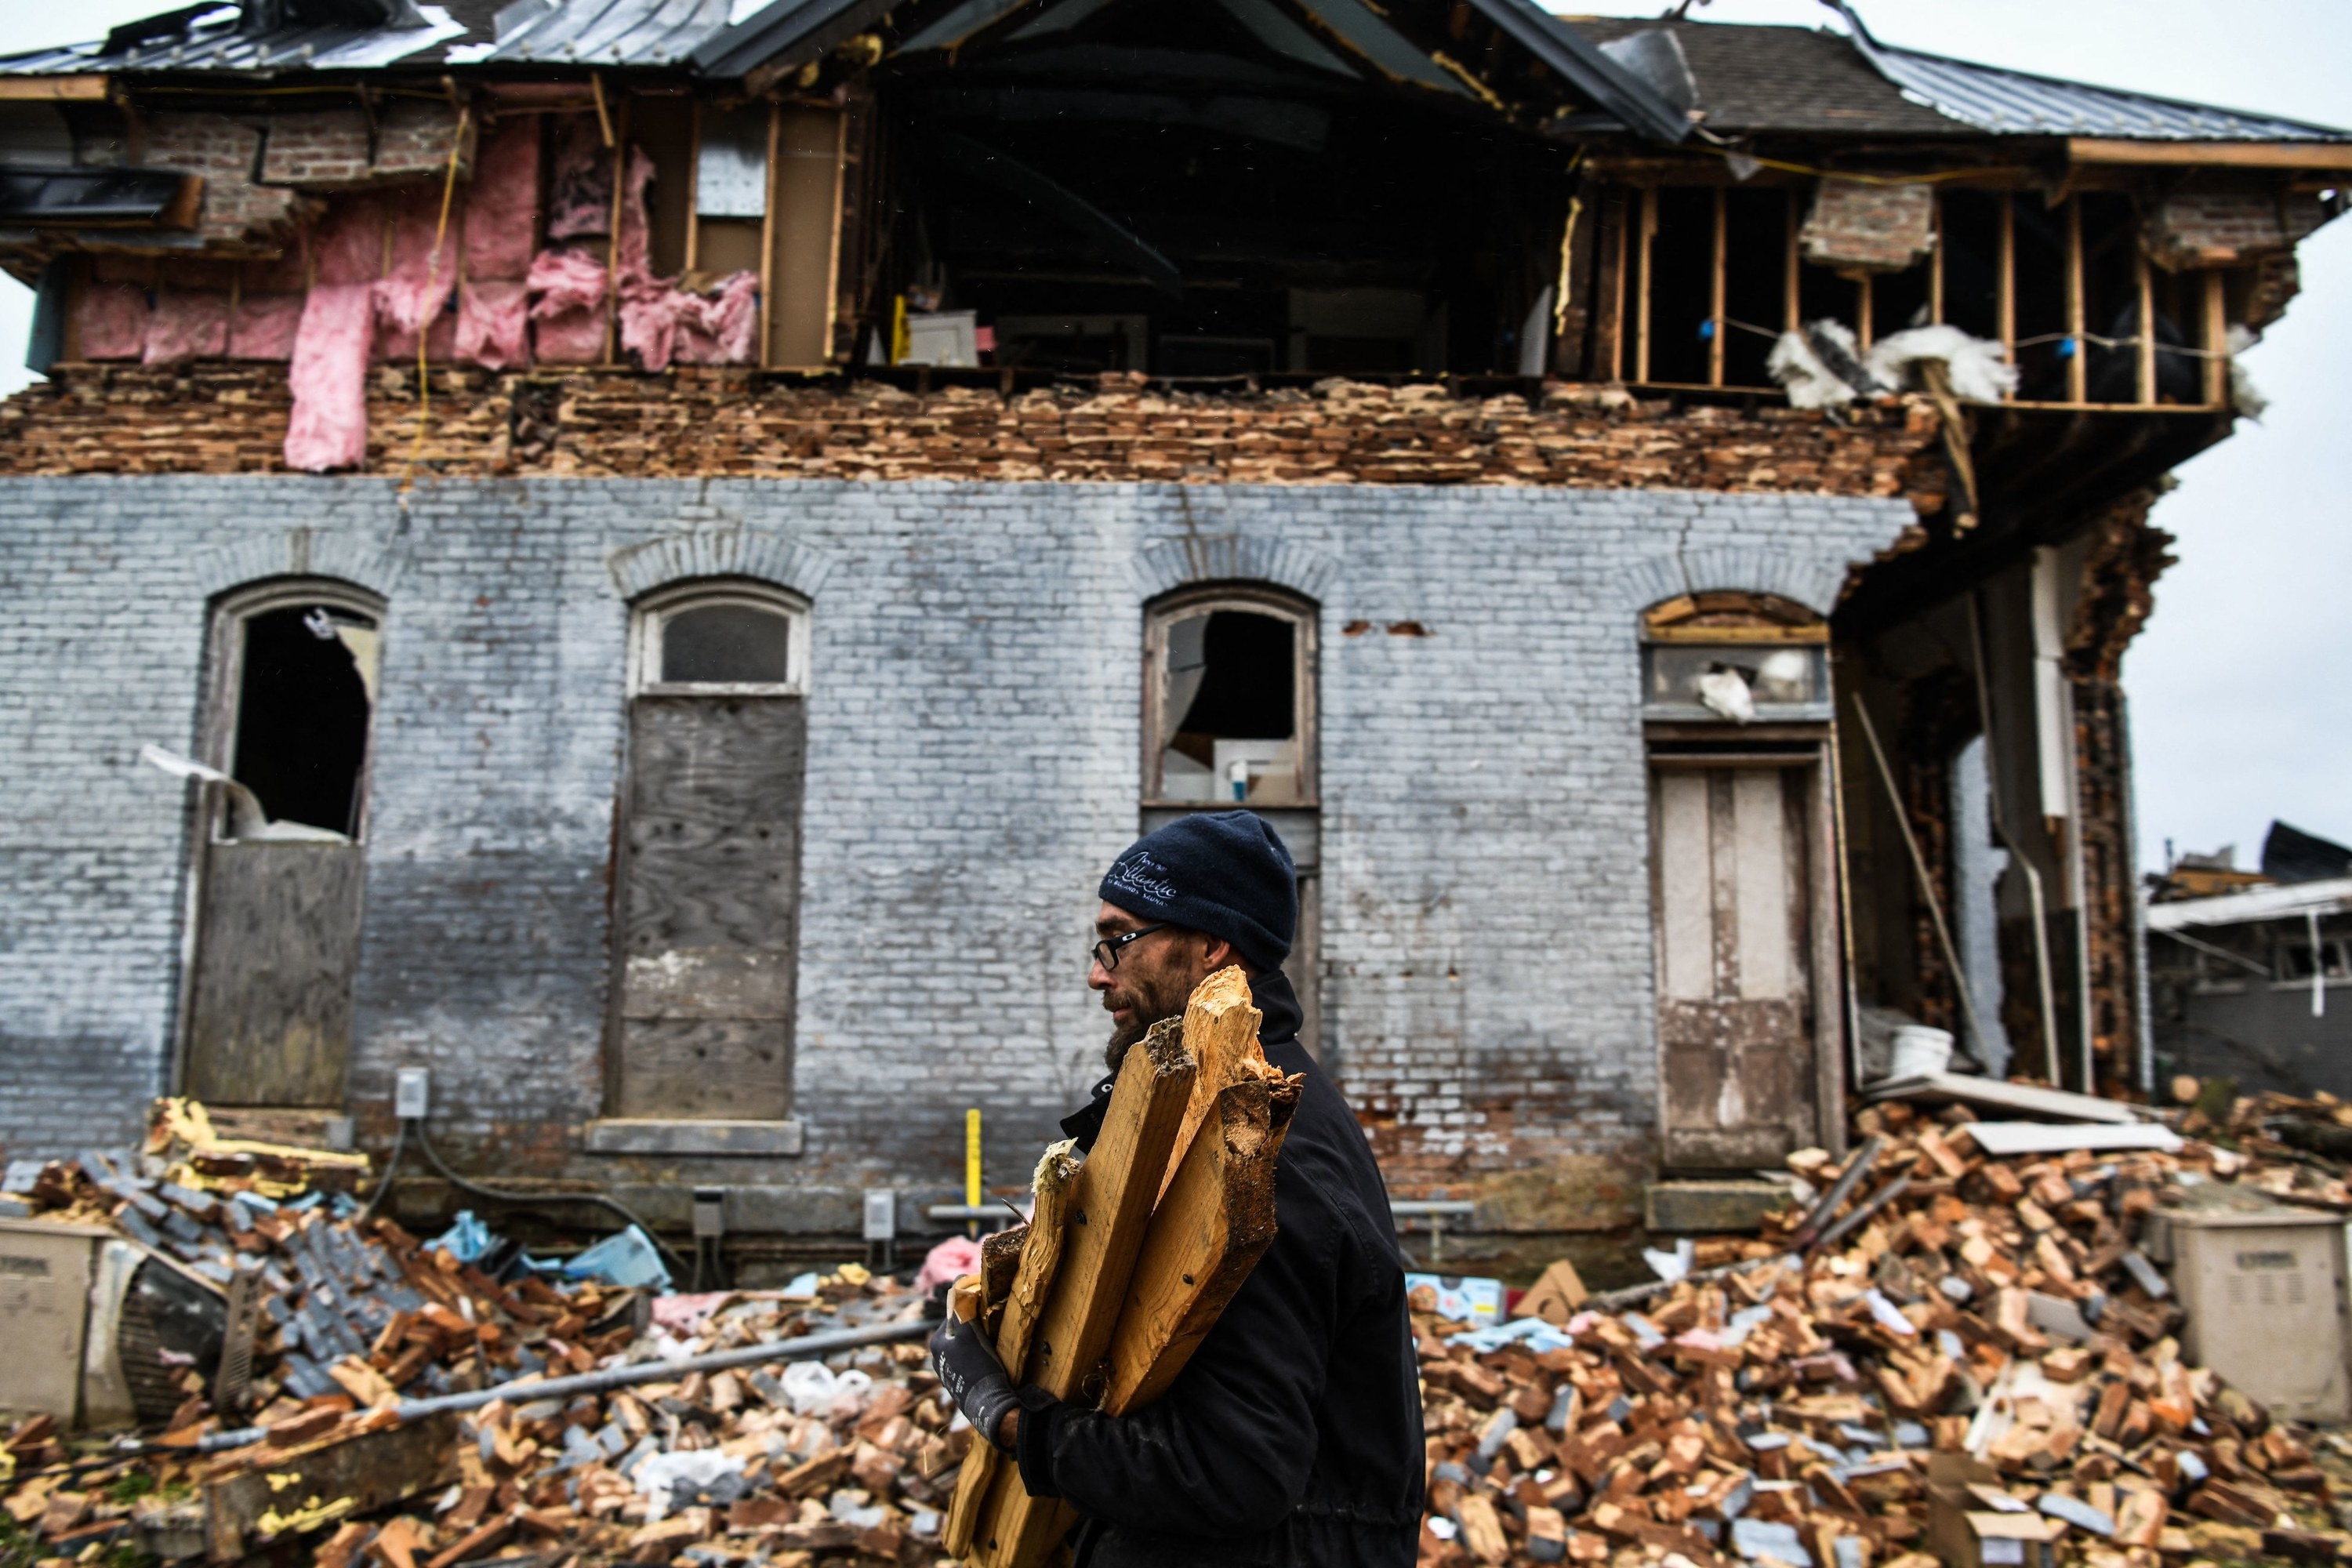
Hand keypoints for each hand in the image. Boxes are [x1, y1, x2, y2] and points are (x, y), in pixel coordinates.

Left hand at [929, 1313, 1020, 1450]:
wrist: (988, 1404)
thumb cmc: (977, 1365)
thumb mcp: (969, 1332)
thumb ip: (961, 1308)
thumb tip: (957, 1283)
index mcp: (935, 1343)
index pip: (952, 1315)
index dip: (970, 1310)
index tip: (985, 1311)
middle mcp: (937, 1358)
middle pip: (958, 1332)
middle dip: (973, 1328)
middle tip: (990, 1329)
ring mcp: (948, 1373)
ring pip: (964, 1348)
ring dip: (977, 1344)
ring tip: (991, 1347)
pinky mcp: (959, 1384)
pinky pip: (968, 1363)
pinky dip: (978, 1359)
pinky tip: (989, 1363)